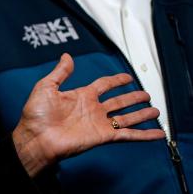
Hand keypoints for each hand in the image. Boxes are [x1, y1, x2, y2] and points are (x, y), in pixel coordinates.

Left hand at [12, 53, 164, 175]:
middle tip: (146, 95)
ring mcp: (99, 124)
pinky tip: (156, 133)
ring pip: (126, 117)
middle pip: (119, 102)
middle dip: (133, 98)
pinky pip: (128, 134)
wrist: (36, 137)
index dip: (116, 81)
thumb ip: (60, 72)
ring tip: (155, 111)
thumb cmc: (36, 115)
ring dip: (141, 114)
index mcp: (81, 96)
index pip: (104, 85)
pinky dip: (143, 135)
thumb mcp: (46, 87)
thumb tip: (66, 56)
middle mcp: (92, 110)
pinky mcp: (103, 137)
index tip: (127, 77)